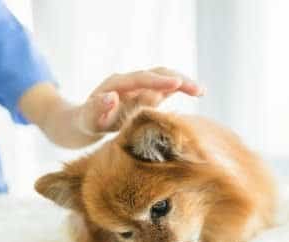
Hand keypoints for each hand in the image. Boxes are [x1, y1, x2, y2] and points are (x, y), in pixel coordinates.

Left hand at [77, 67, 204, 134]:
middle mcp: (130, 80)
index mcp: (116, 83)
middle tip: (198, 90)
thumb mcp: (89, 119)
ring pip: (164, 77)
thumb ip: (97, 109)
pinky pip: (165, 87)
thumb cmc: (88, 121)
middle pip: (157, 73)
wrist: (86, 119)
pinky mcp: (146, 91)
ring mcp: (139, 85)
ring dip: (183, 82)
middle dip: (177, 79)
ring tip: (201, 91)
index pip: (141, 78)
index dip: (159, 81)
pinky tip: (197, 92)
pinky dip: (180, 87)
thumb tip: (110, 98)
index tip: (177, 83)